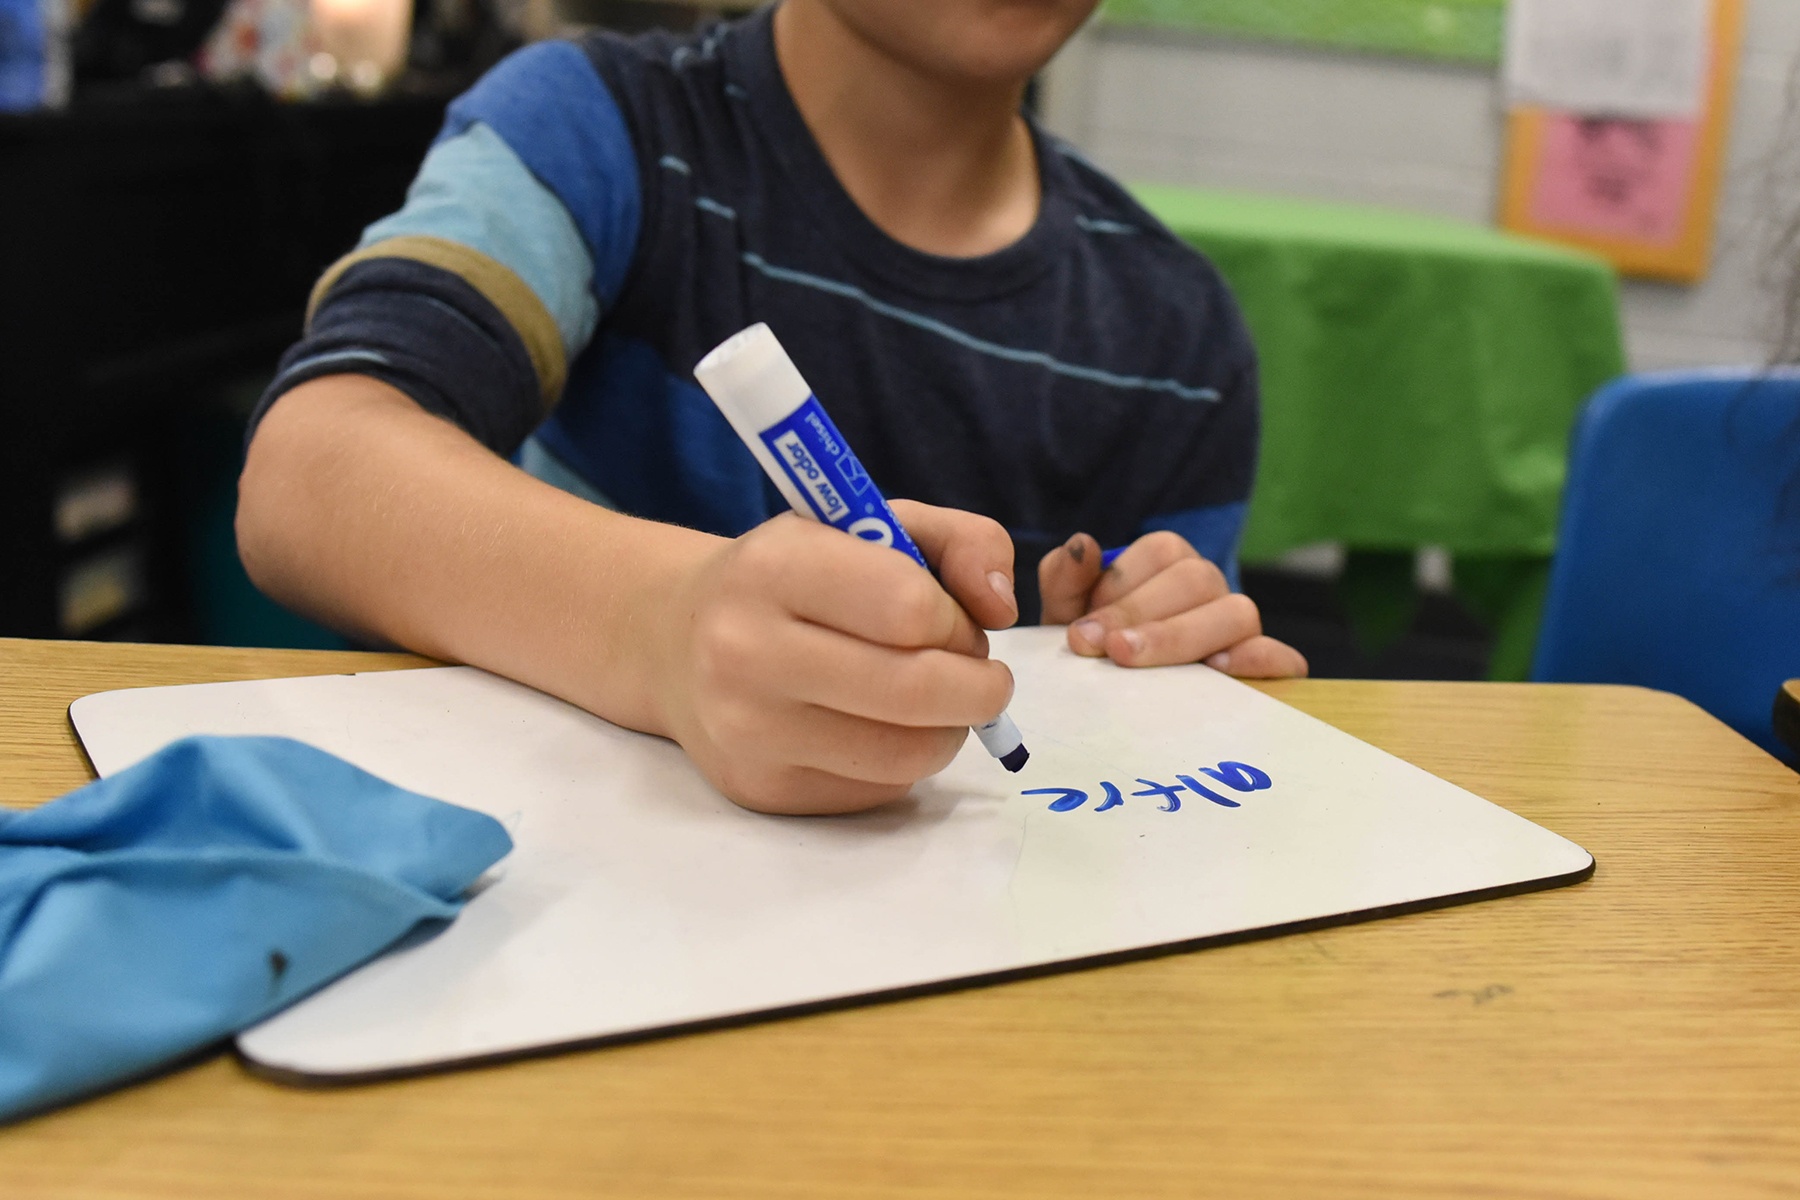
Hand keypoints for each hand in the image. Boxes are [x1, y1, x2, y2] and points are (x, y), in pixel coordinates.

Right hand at [651, 501, 1019, 814]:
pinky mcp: (761, 789)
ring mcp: (748, 731)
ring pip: (907, 754)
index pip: (909, 608)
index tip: (953, 620)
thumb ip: (961, 541)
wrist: (678, 641)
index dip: (956, 619)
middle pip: (916, 690)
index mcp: (774, 567)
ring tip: (933, 701)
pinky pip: (878, 791)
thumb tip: (1002, 608)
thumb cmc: (795, 577)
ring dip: (949, 730)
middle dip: (978, 687)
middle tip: (982, 677)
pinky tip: (879, 728)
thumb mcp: (868, 525)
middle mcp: (746, 651)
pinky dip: (903, 762)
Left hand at [1037, 531, 1306, 677]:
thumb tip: (1082, 544)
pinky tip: (1216, 672)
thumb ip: (1065, 579)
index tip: (1082, 630)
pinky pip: (1279, 658)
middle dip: (1142, 614)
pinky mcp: (1261, 668)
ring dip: (1182, 636)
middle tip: (1104, 648)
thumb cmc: (1095, 647)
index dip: (1121, 586)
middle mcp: (1208, 588)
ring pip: (1238, 612)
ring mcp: (1238, 628)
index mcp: (1169, 563)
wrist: (1110, 696)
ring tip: (1134, 660)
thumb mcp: (1069, 616)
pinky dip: (1258, 661)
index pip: (1162, 552)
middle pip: (1198, 579)